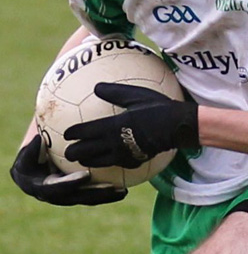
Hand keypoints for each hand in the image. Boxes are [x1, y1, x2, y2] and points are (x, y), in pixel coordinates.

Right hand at [10, 134, 126, 205]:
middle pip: (73, 198)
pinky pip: (90, 196)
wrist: (32, 159)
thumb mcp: (27, 143)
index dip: (68, 184)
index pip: (52, 188)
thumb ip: (32, 143)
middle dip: (93, 194)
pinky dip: (106, 193)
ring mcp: (62, 197)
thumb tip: (38, 139)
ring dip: (104, 196)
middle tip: (111, 187)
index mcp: (34, 185)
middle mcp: (48, 195)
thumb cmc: (29, 147)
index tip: (85, 177)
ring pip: (85, 199)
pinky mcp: (73, 196)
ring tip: (123, 191)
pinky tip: (123, 188)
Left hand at [64, 83, 198, 168]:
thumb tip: (97, 87)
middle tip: (66, 153)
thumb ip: (114, 92)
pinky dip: (108, 165)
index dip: (74, 134)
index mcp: (112, 126)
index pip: (86, 132)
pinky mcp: (135, 161)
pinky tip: (108, 163)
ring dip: (88, 162)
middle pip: (88, 151)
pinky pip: (117, 165)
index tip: (65, 134)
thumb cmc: (157, 108)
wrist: (177, 127)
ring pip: (100, 162)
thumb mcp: (135, 95)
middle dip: (75, 153)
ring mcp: (125, 155)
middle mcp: (115, 143)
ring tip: (82, 162)